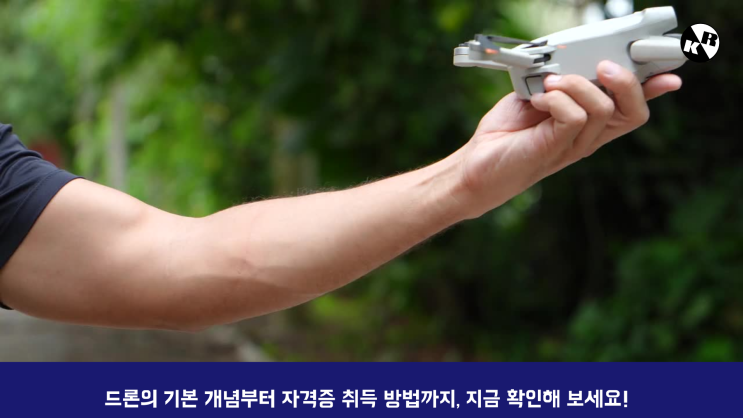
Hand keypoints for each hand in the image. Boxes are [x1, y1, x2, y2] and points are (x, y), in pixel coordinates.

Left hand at [454, 60, 681, 217]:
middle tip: (601, 65)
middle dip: (626, 81)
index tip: (668, 74)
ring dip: (576, 84)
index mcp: (588, 124)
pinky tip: (538, 98)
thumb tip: (575, 59)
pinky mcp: (555, 148)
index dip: (653, 90)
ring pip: (603, 109)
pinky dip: (557, 98)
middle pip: (633, 112)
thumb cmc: (504, 134)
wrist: (475, 167)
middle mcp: (588, 137)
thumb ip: (560, 81)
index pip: (631, 108)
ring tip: (549, 83)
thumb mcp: (536, 96)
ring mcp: (574, 146)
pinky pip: (574, 116)